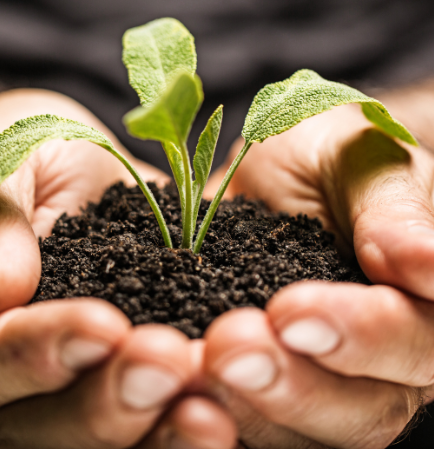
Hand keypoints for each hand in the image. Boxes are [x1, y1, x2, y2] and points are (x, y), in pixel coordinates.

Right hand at [0, 88, 236, 447]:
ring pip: (108, 435)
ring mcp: (82, 378)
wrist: (82, 158)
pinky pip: (159, 412)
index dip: (40, 351)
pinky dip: (191, 417)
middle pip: (46, 422)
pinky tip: (233, 408)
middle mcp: (21, 371)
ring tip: (212, 412)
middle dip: (108, 401)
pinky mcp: (139, 370)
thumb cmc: (28, 150)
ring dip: (158, 430)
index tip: (101, 327)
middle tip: (167, 366)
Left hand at [203, 99, 433, 447]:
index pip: (413, 342)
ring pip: (295, 429)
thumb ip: (393, 210)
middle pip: (358, 411)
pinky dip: (203, 402)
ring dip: (242, 404)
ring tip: (190, 362)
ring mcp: (316, 378)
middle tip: (228, 345)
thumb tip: (426, 264)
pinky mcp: (257, 379)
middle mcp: (377, 363)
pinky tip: (170, 377)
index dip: (362, 334)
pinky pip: (239, 412)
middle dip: (291, 384)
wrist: (277, 173)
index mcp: (420, 308)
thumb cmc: (331, 157)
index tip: (294, 310)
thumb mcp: (362, 161)